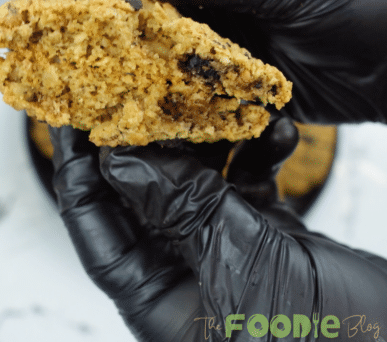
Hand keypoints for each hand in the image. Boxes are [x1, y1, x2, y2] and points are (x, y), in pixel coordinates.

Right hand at [43, 0, 386, 124]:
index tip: (44, 21)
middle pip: (124, 14)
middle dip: (87, 47)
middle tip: (56, 80)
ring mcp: (224, 38)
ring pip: (149, 64)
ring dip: (124, 90)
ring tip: (98, 119)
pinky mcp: (242, 85)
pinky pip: (187, 102)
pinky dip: (169, 120)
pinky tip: (157, 138)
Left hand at [52, 116, 386, 340]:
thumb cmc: (331, 341)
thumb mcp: (244, 265)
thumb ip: (182, 209)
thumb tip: (119, 158)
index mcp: (160, 304)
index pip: (97, 231)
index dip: (79, 174)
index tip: (70, 120)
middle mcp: (185, 281)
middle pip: (141, 201)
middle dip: (142, 143)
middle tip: (134, 86)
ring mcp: (228, 260)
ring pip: (196, 187)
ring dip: (207, 142)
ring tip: (211, 96)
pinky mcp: (272, 245)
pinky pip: (248, 190)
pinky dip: (258, 158)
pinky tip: (277, 128)